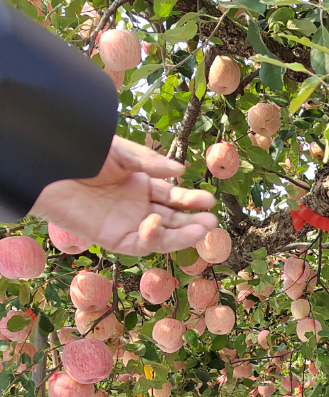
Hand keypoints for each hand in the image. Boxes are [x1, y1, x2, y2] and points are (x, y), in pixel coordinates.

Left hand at [31, 136, 217, 256]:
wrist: (49, 168)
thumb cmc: (80, 154)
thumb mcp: (121, 153)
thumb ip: (150, 164)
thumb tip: (180, 172)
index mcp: (139, 184)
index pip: (171, 196)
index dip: (190, 199)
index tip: (208, 200)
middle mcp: (135, 206)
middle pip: (171, 218)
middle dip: (192, 220)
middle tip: (212, 219)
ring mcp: (125, 223)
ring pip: (161, 234)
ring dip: (182, 234)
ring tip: (202, 228)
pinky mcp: (113, 238)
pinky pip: (139, 243)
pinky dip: (152, 237)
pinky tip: (157, 223)